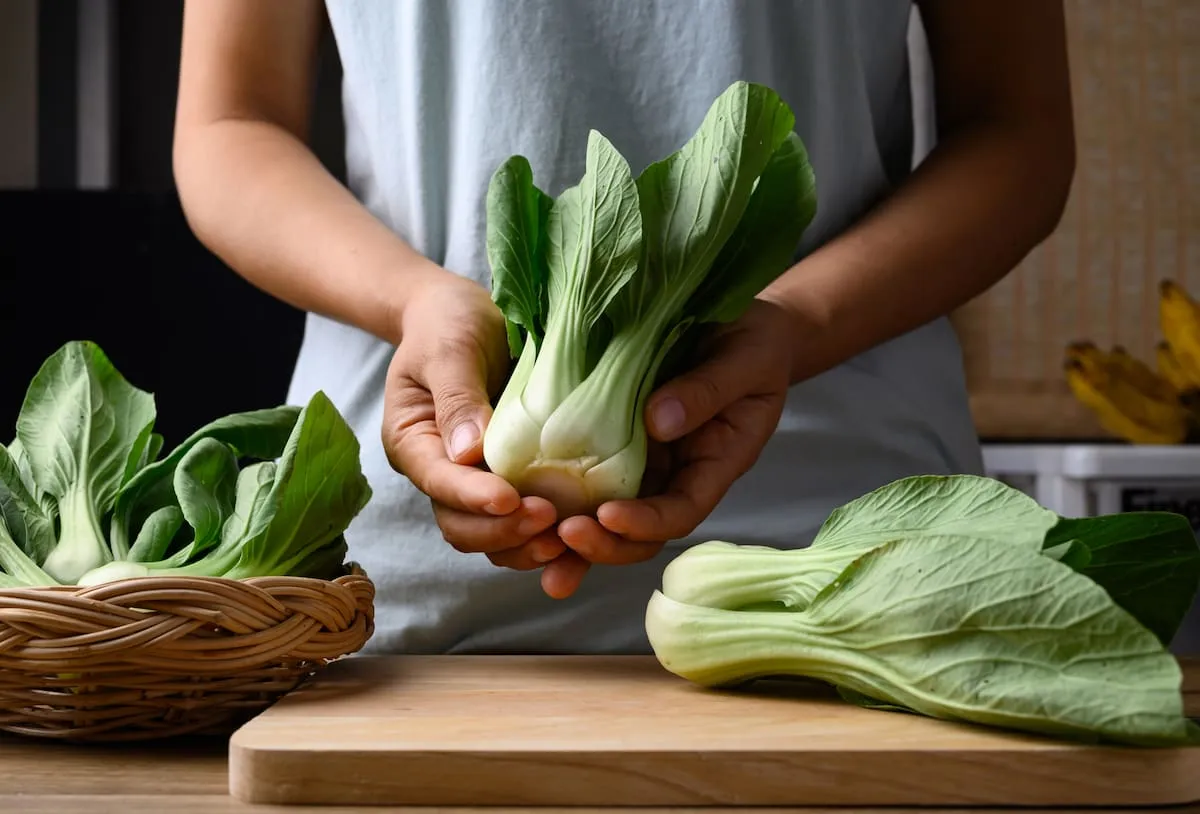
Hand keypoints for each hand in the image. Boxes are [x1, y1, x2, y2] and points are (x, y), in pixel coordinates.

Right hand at [382, 271, 567, 569]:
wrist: (461, 315)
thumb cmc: (447, 323)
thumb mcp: (448, 348)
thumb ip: (457, 396)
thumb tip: (468, 450)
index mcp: (415, 443)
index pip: (440, 482)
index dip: (473, 497)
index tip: (509, 499)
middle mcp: (441, 473)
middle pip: (460, 525)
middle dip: (503, 530)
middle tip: (549, 520)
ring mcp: (474, 482)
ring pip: (490, 536)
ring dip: (525, 544)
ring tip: (566, 538)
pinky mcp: (508, 481)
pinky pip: (519, 523)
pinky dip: (541, 535)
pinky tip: (576, 531)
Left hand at [542, 298, 797, 596]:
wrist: (744, 324)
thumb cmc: (755, 341)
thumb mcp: (745, 359)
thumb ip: (707, 390)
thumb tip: (655, 421)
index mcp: (714, 464)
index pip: (681, 511)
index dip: (646, 522)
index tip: (608, 517)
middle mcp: (675, 473)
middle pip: (640, 531)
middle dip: (602, 543)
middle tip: (560, 535)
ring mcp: (643, 461)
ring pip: (607, 515)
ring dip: (571, 538)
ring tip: (531, 543)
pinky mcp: (613, 438)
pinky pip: (583, 474)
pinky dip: (554, 492)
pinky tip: (518, 499)